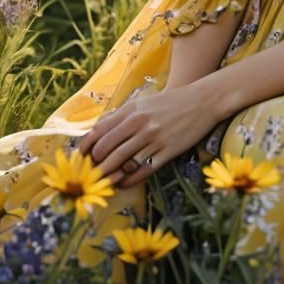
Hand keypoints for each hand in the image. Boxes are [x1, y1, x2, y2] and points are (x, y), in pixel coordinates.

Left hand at [78, 85, 219, 188]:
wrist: (202, 101)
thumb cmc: (169, 102)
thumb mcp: (143, 102)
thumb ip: (121, 115)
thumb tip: (98, 131)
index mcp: (131, 111)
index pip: (99, 132)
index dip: (86, 148)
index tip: (81, 158)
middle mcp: (140, 124)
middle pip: (108, 150)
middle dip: (96, 165)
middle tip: (91, 174)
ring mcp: (154, 138)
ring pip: (122, 162)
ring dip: (110, 175)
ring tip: (103, 182)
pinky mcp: (168, 150)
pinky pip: (143, 170)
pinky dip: (130, 179)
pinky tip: (123, 183)